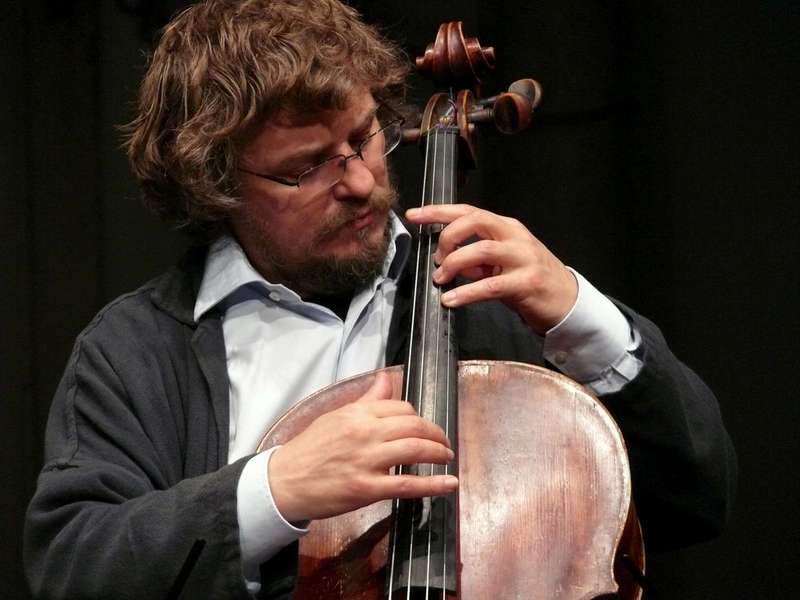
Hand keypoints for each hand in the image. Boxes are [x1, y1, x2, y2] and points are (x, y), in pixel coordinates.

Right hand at [268, 372, 457, 521]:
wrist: (284, 481)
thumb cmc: (310, 449)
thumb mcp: (337, 416)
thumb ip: (366, 399)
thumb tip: (386, 377)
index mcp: (357, 413)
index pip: (401, 408)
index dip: (418, 418)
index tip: (423, 427)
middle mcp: (365, 432)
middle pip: (414, 426)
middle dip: (436, 434)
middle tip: (444, 442)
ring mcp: (367, 461)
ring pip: (415, 450)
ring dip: (439, 453)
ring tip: (447, 457)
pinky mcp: (367, 489)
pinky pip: (408, 484)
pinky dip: (434, 484)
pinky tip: (449, 484)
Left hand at [405, 204, 577, 334]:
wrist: (567, 300)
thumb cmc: (530, 278)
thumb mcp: (502, 262)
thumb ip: (476, 258)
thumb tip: (449, 261)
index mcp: (506, 227)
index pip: (468, 211)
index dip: (439, 211)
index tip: (414, 215)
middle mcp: (515, 236)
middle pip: (475, 221)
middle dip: (448, 236)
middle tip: (437, 259)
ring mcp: (523, 258)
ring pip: (482, 250)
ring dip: (455, 264)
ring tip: (441, 279)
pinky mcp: (527, 283)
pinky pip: (490, 285)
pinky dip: (466, 292)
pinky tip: (451, 300)